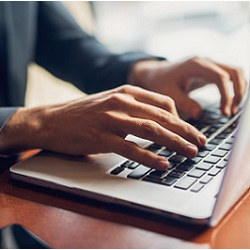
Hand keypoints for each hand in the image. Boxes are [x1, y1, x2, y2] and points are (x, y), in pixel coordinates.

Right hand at [0, 85, 205, 169]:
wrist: (52, 120)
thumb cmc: (83, 113)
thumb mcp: (110, 102)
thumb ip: (132, 108)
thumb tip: (155, 121)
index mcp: (126, 92)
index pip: (163, 103)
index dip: (181, 118)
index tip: (190, 130)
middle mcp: (121, 102)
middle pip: (162, 117)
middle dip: (185, 131)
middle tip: (201, 143)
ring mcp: (111, 119)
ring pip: (150, 130)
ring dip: (173, 143)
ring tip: (189, 153)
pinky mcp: (101, 137)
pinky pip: (130, 148)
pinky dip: (149, 157)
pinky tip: (162, 164)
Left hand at [129, 57, 245, 117]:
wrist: (157, 73)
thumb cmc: (160, 82)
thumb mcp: (168, 93)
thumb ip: (183, 103)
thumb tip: (198, 115)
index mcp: (195, 65)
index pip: (220, 77)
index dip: (226, 95)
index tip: (224, 112)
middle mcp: (206, 61)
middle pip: (235, 71)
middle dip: (238, 92)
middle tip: (230, 112)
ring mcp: (210, 64)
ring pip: (235, 72)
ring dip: (239, 90)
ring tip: (230, 110)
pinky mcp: (211, 71)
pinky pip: (230, 76)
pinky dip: (234, 88)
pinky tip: (228, 103)